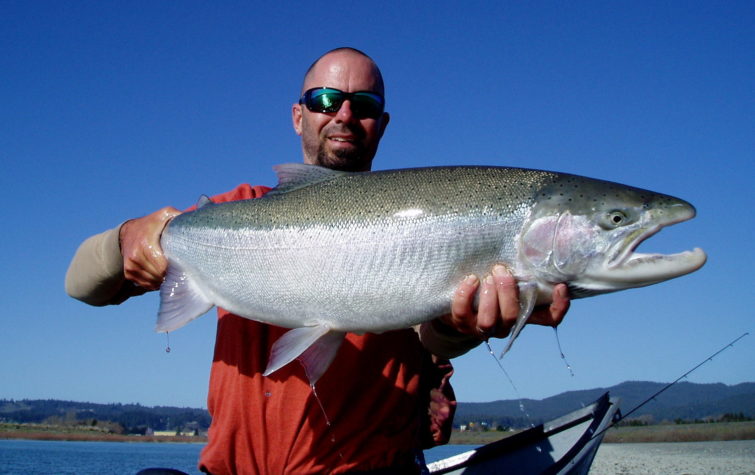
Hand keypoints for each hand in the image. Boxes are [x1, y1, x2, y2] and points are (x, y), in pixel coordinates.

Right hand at [119, 206, 180, 289]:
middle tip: (181, 271)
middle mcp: (136, 257)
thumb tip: (196, 220)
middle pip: (159, 276)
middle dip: (171, 275)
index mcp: (146, 244)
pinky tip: (163, 275)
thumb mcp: (165, 215)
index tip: (184, 265)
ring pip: (153, 283)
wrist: (128, 231)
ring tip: (172, 273)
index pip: (163, 267)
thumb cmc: (152, 223)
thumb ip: (179, 217)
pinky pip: (146, 285)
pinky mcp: (129, 273)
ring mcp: (131, 266)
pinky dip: (156, 283)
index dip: (175, 269)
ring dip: (164, 280)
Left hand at [441, 265, 569, 338]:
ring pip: (488, 321)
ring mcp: (482, 328)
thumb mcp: (507, 280)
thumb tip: (532, 245)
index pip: (548, 318)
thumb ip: (519, 271)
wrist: (458, 306)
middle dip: (507, 292)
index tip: (560, 286)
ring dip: (489, 296)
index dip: (558, 306)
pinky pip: (462, 312)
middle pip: (513, 317)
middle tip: (501, 271)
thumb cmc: (489, 288)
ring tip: (486, 277)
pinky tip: (471, 279)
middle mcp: (505, 325)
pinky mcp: (461, 324)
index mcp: (522, 313)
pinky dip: (466, 294)